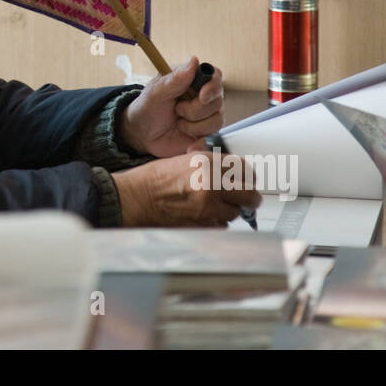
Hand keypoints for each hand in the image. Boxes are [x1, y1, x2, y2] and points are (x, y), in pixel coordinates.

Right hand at [111, 152, 261, 226]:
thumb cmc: (153, 180)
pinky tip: (204, 216)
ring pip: (235, 213)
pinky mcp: (202, 225)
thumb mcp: (183, 160)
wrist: (136, 199)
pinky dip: (216, 223)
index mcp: (205, 162)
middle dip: (250, 197)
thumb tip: (229, 169)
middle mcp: (210, 183)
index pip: (243, 168)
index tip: (247, 179)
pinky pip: (221, 226)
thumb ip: (208, 163)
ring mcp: (208, 207)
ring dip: (229, 211)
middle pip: (249, 193)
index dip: (247, 176)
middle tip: (248, 198)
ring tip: (215, 206)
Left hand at [120, 56, 223, 157]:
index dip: (213, 86)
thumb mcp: (155, 93)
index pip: (215, 75)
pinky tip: (185, 137)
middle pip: (217, 100)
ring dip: (194, 125)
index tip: (202, 96)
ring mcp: (206, 114)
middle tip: (176, 110)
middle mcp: (203, 95)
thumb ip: (175, 79)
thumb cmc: (147, 108)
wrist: (142, 135)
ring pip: (217, 119)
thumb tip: (194, 60)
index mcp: (192, 79)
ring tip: (178, 123)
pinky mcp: (206, 131)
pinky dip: (198, 140)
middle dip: (194, 110)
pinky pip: (213, 135)